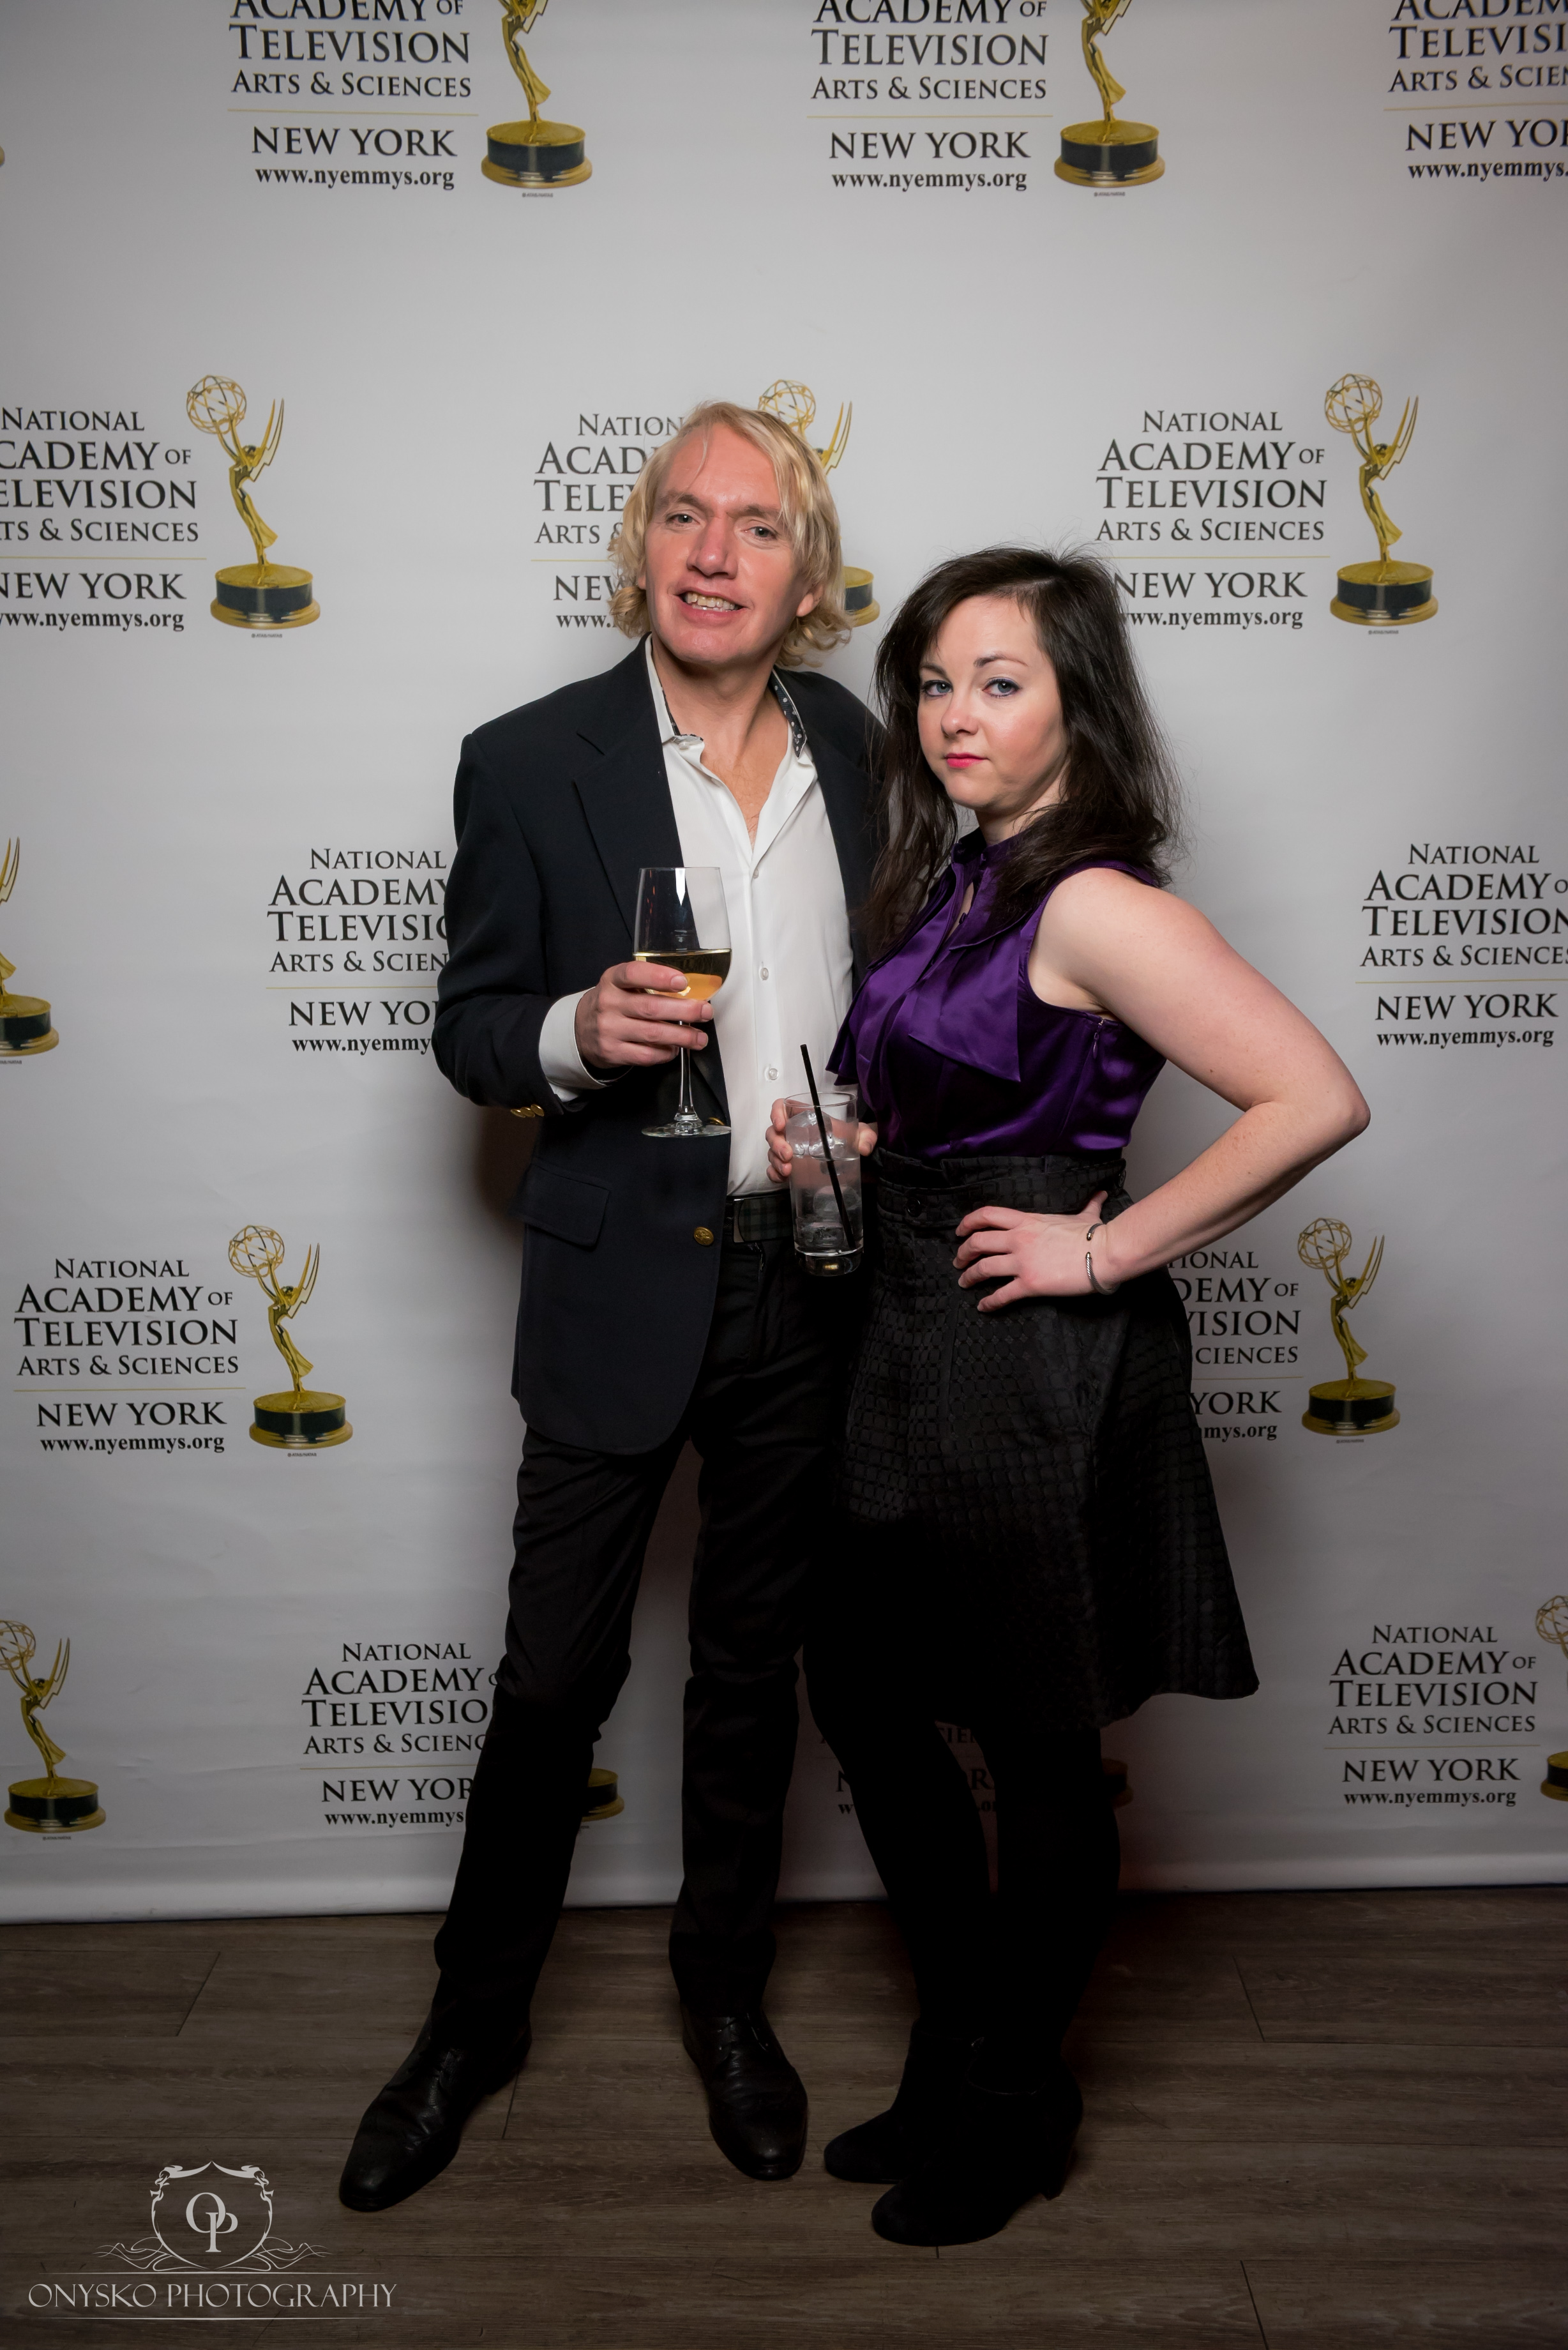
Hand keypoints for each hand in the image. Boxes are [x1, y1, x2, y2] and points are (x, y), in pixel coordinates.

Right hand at [574, 961, 712, 1069]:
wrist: (581, 1030)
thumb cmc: (613, 1003)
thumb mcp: (621, 985)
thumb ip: (648, 984)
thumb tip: (690, 994)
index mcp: (612, 980)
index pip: (633, 974)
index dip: (659, 977)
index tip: (682, 982)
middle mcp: (608, 1004)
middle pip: (650, 1008)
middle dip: (684, 1011)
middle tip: (705, 1012)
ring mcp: (609, 1030)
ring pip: (653, 1034)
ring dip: (682, 1036)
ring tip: (699, 1038)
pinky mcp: (613, 1052)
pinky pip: (646, 1055)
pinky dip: (666, 1053)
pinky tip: (676, 1049)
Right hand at [766, 1096, 877, 1185]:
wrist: (854, 1161)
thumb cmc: (852, 1141)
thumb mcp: (862, 1135)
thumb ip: (866, 1136)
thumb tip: (864, 1147)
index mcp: (808, 1118)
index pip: (784, 1107)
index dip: (776, 1112)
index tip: (781, 1125)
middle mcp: (796, 1133)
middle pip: (774, 1132)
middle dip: (776, 1143)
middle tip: (788, 1155)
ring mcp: (791, 1151)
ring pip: (772, 1151)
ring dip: (775, 1160)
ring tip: (787, 1171)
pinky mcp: (791, 1167)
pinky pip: (774, 1168)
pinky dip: (774, 1173)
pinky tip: (781, 1178)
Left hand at [953, 1192, 1108, 1310]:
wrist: (1104, 1253)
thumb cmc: (1095, 1235)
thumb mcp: (1086, 1215)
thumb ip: (1088, 1205)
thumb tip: (1099, 1195)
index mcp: (1027, 1221)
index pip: (987, 1215)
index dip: (968, 1222)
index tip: (960, 1231)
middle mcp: (1018, 1239)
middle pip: (978, 1242)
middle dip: (963, 1252)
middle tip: (958, 1261)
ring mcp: (1022, 1262)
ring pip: (983, 1268)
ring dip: (969, 1276)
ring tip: (964, 1282)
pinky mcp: (1029, 1283)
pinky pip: (1001, 1295)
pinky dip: (988, 1302)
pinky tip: (983, 1306)